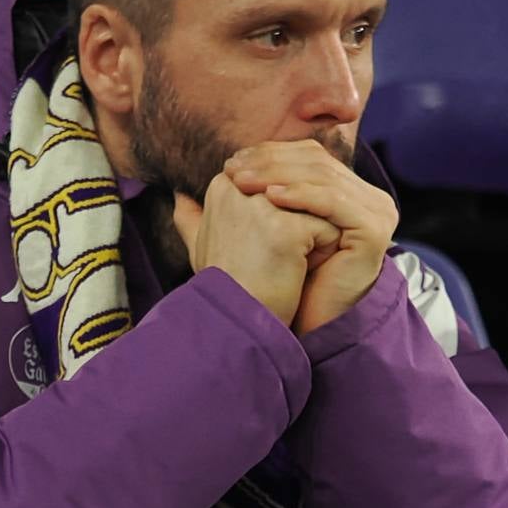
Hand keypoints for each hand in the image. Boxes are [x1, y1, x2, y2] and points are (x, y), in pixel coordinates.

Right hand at [172, 169, 336, 328]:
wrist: (236, 323)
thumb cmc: (222, 287)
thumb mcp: (199, 246)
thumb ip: (192, 216)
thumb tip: (180, 194)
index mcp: (222, 185)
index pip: (275, 186)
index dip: (278, 219)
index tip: (258, 249)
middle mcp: (240, 187)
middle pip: (297, 195)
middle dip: (297, 225)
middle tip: (272, 260)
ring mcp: (264, 206)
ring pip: (315, 210)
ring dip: (309, 240)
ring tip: (285, 266)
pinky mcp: (289, 228)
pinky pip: (328, 231)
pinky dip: (321, 256)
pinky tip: (295, 274)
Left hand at [220, 141, 398, 335]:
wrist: (310, 322)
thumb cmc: (288, 281)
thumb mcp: (268, 232)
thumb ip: (249, 203)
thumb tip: (198, 181)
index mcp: (349, 191)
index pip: (308, 157)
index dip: (269, 154)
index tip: (231, 162)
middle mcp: (368, 197)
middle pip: (316, 163)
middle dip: (270, 162)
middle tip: (232, 169)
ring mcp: (377, 212)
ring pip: (322, 178)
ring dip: (278, 175)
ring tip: (242, 181)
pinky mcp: (375, 229)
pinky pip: (333, 202)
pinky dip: (301, 195)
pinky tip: (270, 197)